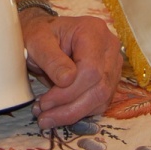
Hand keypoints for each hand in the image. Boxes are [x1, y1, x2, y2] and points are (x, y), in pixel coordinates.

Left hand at [20, 13, 121, 129]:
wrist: (46, 37)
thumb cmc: (41, 36)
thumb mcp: (38, 42)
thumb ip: (51, 59)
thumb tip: (67, 80)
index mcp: (93, 31)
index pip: (90, 69)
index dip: (69, 91)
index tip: (45, 102)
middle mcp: (109, 47)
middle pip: (99, 87)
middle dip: (70, 107)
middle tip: (43, 116)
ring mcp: (112, 65)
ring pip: (101, 99)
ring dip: (73, 113)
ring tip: (47, 118)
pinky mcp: (109, 80)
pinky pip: (99, 103)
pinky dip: (78, 112)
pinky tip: (58, 113)